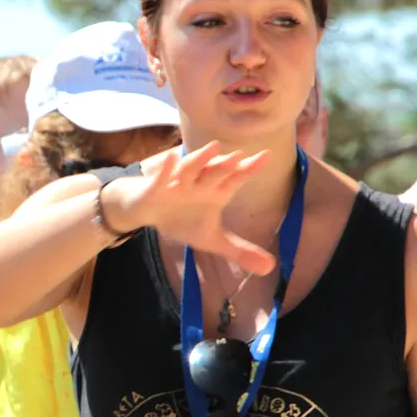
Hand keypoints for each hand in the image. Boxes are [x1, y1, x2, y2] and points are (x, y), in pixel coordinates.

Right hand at [104, 142, 275, 276]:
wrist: (147, 211)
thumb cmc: (182, 219)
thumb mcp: (211, 239)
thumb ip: (239, 251)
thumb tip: (270, 268)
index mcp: (215, 191)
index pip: (235, 178)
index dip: (249, 168)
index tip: (267, 156)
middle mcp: (199, 183)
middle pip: (214, 173)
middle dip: (224, 165)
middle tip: (238, 157)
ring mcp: (177, 183)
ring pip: (190, 169)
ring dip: (200, 159)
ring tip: (212, 149)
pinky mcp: (155, 187)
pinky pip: (160, 179)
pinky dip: (165, 171)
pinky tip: (170, 158)